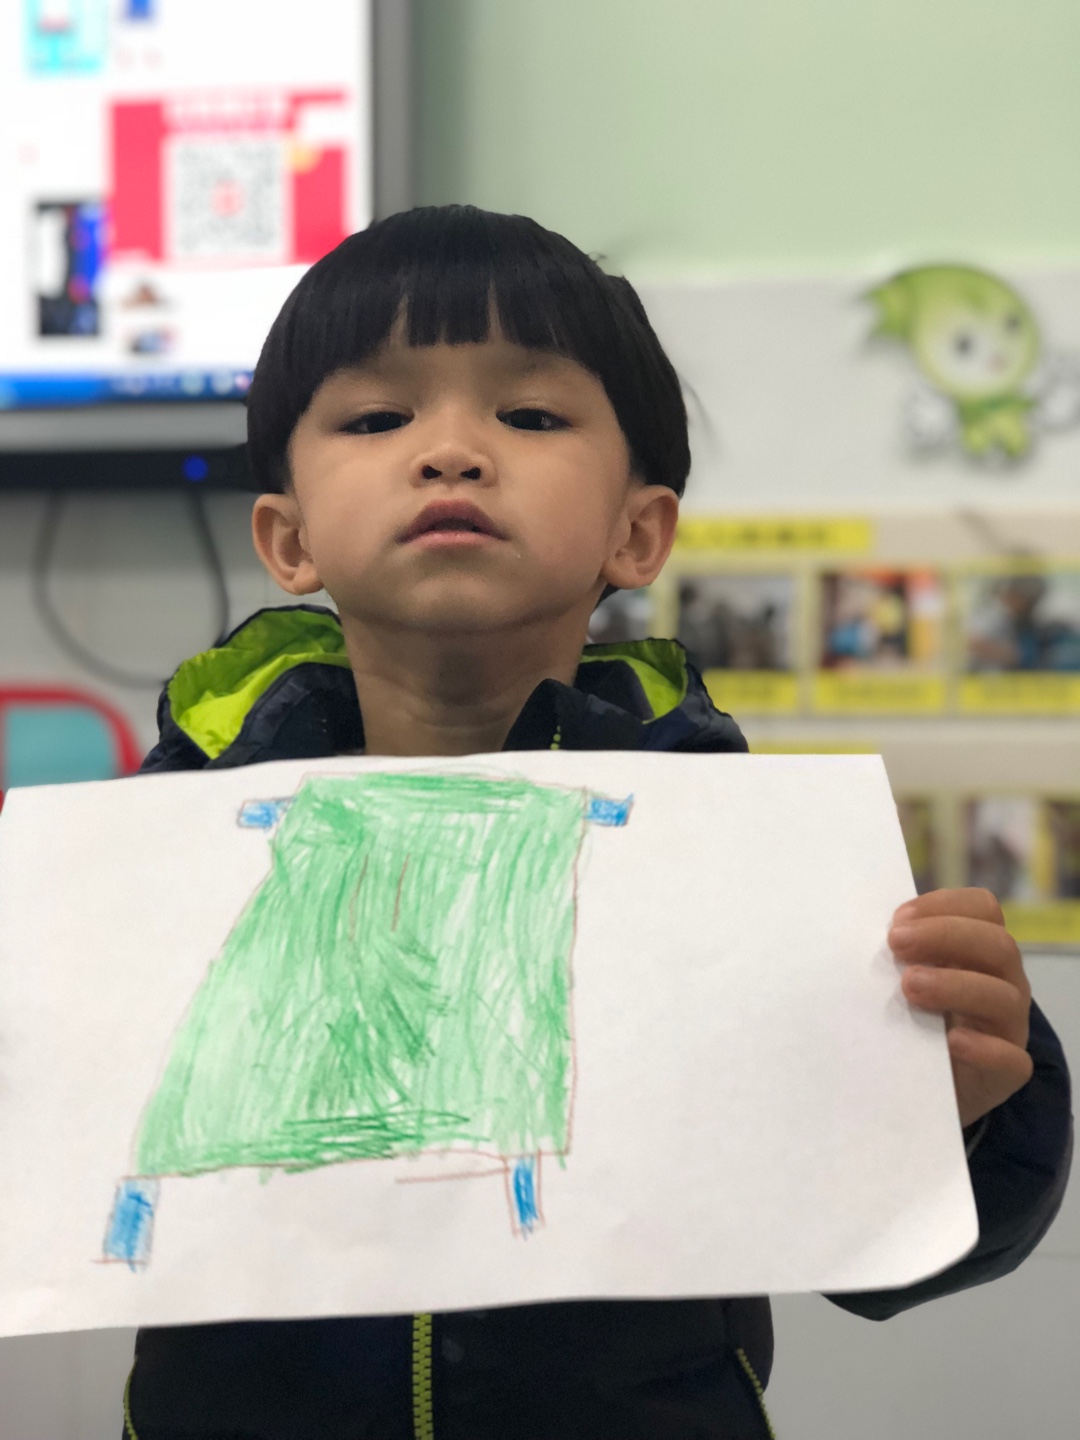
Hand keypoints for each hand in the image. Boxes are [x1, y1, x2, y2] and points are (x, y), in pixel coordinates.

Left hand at [889, 889, 1033, 1128]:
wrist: (921, 1086)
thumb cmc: (910, 1020)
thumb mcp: (903, 980)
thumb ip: (897, 956)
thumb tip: (861, 933)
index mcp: (980, 951)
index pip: (982, 909)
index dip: (943, 906)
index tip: (897, 921)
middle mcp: (1003, 983)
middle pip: (998, 945)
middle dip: (945, 937)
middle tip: (896, 945)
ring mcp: (1009, 1028)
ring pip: (1005, 998)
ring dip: (956, 985)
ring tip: (909, 987)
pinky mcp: (1005, 1075)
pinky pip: (1011, 1060)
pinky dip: (983, 1049)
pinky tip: (950, 1042)